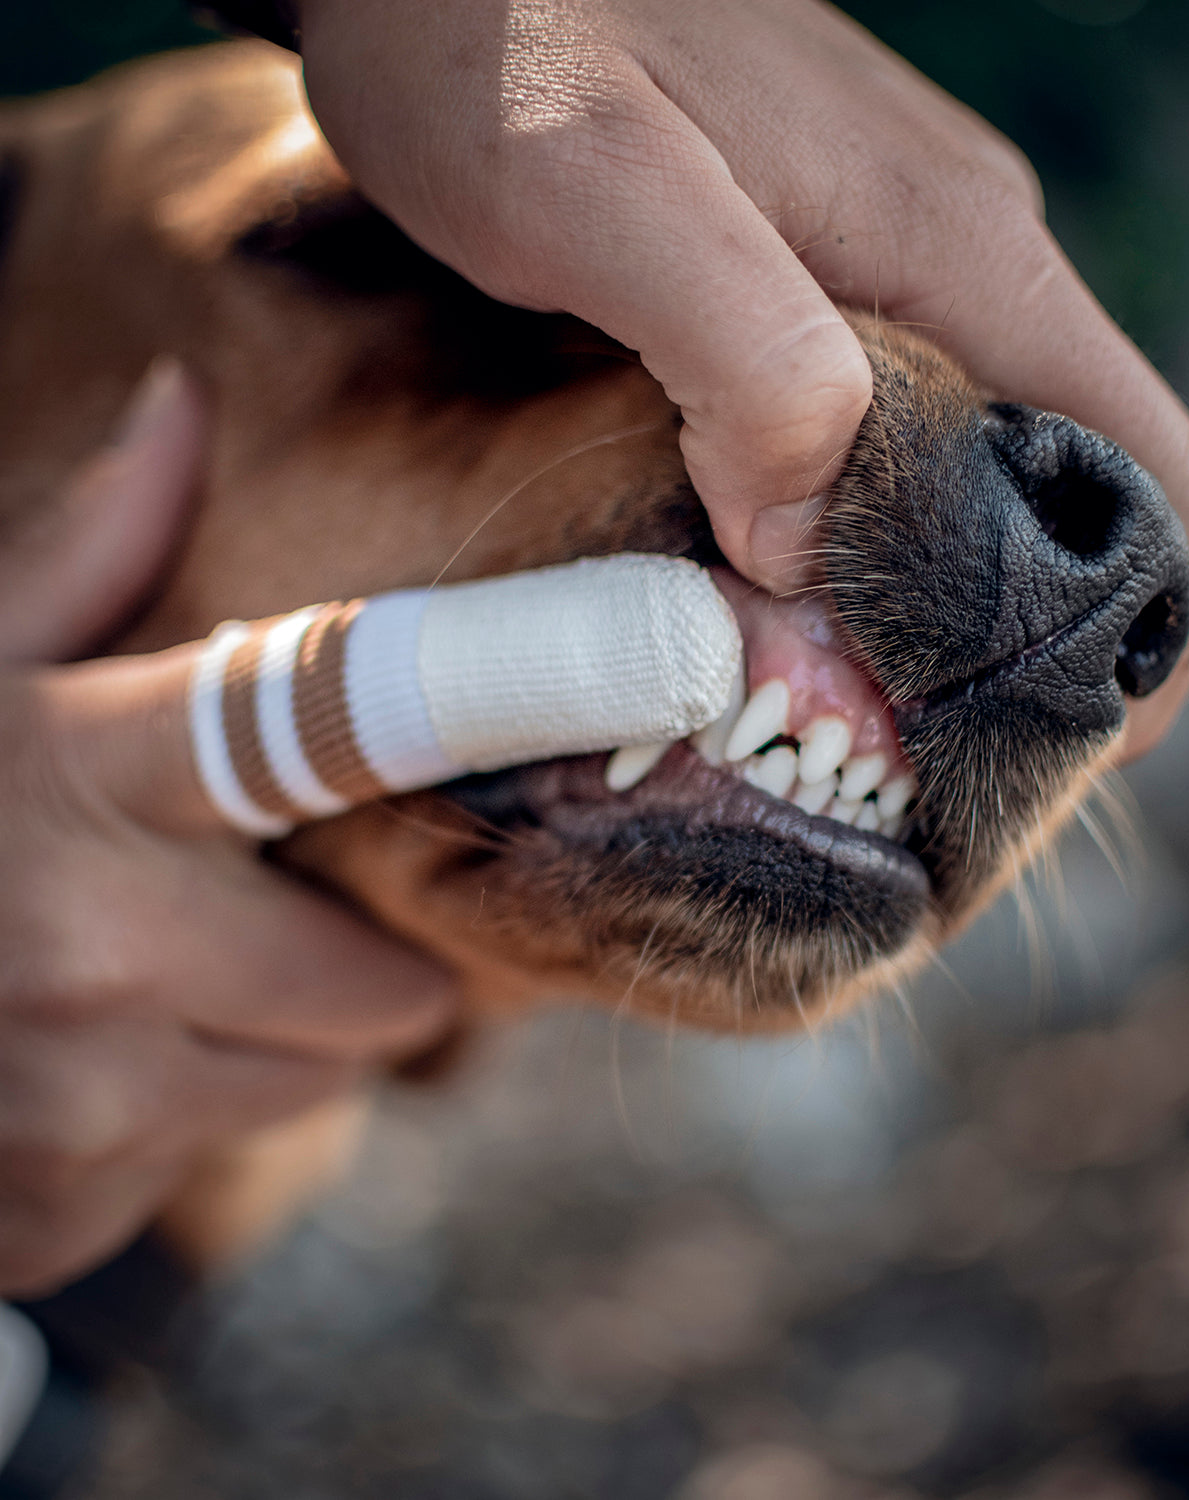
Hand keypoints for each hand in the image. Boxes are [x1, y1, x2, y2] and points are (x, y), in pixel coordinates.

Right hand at [0, 365, 454, 1294]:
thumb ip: (84, 550)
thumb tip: (180, 400)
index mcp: (87, 766)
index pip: (341, 715)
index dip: (507, 687)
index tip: (658, 662)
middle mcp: (99, 940)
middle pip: (379, 991)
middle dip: (339, 966)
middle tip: (244, 913)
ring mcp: (77, 1097)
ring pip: (301, 1088)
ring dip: (251, 1044)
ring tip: (139, 981)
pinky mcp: (57, 1205)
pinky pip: (198, 1163)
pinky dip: (161, 1122)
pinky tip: (69, 1060)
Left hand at [298, 0, 1188, 761]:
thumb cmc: (491, 41)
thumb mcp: (601, 194)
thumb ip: (741, 355)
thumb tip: (803, 540)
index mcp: (952, 252)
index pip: (1144, 462)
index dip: (1141, 625)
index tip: (1044, 752)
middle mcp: (953, 256)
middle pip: (1070, 482)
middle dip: (1021, 638)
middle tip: (910, 759)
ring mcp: (887, 257)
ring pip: (974, 461)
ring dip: (931, 594)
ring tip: (843, 703)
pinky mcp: (810, 266)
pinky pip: (887, 422)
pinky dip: (862, 526)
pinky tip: (780, 583)